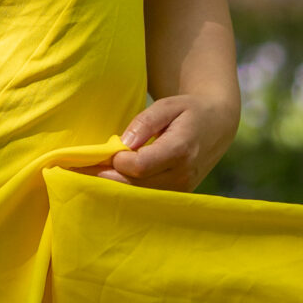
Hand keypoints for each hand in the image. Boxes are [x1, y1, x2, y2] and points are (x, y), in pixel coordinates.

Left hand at [93, 93, 238, 191]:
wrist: (218, 126)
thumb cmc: (189, 111)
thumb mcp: (168, 105)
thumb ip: (144, 122)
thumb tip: (123, 144)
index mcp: (180, 150)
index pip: (139, 166)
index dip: (118, 160)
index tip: (108, 150)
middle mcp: (183, 175)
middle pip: (135, 185)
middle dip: (109, 176)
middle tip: (85, 168)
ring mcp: (182, 189)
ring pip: (138, 195)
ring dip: (116, 185)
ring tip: (98, 171)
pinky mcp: (178, 195)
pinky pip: (146, 197)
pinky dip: (128, 189)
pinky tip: (117, 177)